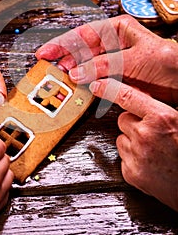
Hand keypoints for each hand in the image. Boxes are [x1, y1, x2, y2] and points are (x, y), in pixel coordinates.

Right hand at [36, 15, 177, 104]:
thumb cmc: (167, 63)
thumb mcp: (134, 60)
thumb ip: (103, 65)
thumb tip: (76, 72)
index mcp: (116, 28)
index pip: (83, 34)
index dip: (62, 43)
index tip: (46, 52)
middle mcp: (112, 42)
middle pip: (81, 49)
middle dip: (64, 59)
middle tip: (49, 68)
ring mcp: (112, 60)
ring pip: (85, 65)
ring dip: (72, 72)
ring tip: (58, 79)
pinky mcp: (114, 76)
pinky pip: (94, 78)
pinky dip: (84, 83)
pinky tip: (75, 87)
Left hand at [90, 78, 177, 211]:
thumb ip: (157, 110)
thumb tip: (139, 98)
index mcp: (160, 118)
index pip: (127, 96)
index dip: (109, 88)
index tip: (97, 85)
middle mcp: (145, 135)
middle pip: (123, 119)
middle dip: (133, 124)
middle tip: (150, 133)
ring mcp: (136, 155)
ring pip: (121, 139)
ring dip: (132, 142)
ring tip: (152, 150)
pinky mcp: (131, 173)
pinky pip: (122, 157)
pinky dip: (132, 159)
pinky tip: (148, 162)